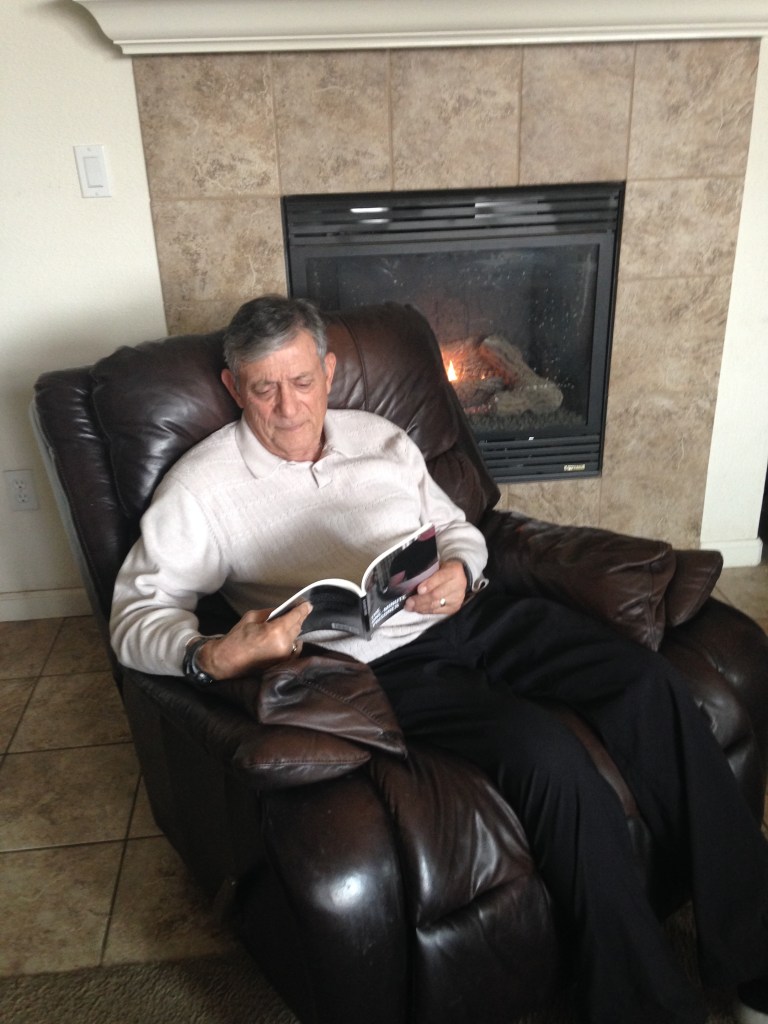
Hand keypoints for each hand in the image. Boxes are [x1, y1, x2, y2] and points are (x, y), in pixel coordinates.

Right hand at [196, 601, 311, 679]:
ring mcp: (285, 655)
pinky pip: (294, 648)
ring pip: (296, 637)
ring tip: (287, 624)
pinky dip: (293, 641)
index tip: (307, 604)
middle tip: (296, 610)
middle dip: (297, 618)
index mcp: (276, 631)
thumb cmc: (237, 638)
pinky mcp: (283, 662)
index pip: (296, 616)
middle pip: (298, 626)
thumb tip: (283, 610)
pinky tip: (286, 637)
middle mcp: (284, 643)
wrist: (227, 661)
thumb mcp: (252, 617)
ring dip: (293, 629)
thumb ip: (270, 613)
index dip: (303, 609)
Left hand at [404, 559, 466, 615]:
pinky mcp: (454, 608)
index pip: (441, 578)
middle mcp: (458, 585)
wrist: (460, 578)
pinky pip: (437, 611)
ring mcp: (457, 598)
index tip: (419, 590)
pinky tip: (418, 609)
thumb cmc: (444, 570)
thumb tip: (411, 582)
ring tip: (410, 607)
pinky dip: (425, 610)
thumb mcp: (438, 566)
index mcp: (454, 571)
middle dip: (420, 600)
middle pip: (437, 594)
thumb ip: (427, 573)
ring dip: (421, 607)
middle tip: (409, 602)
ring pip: (436, 605)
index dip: (429, 584)